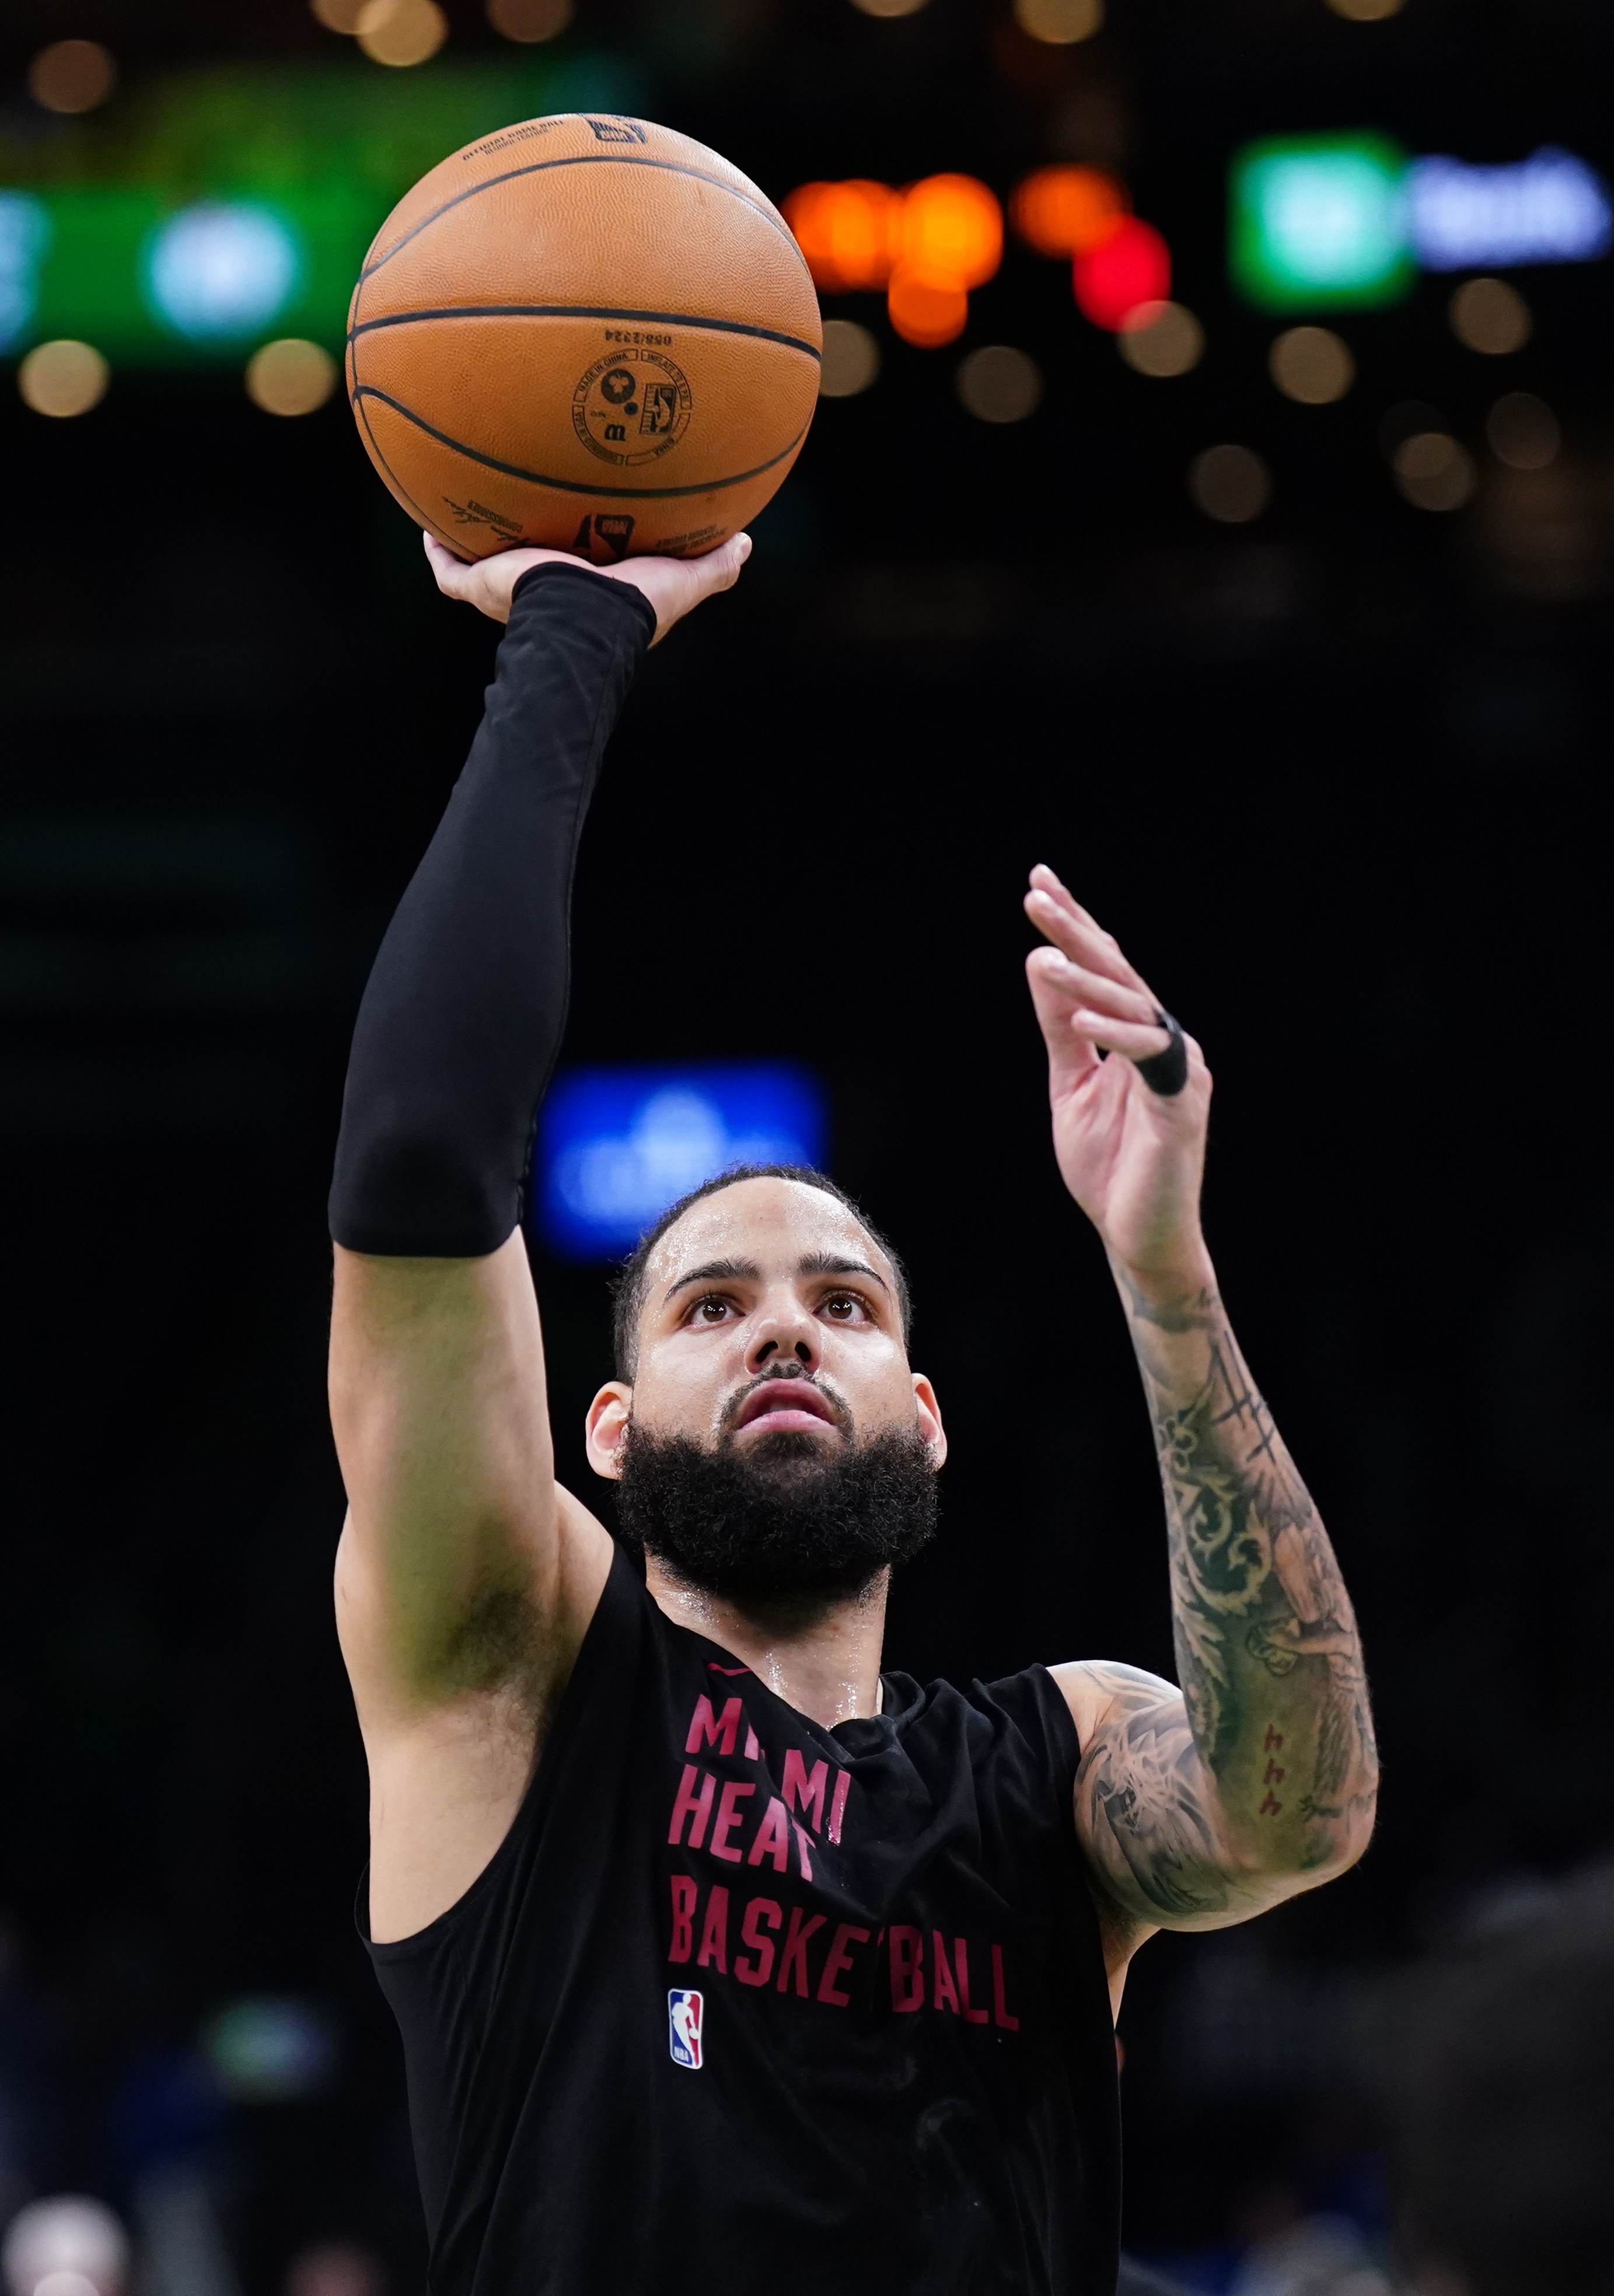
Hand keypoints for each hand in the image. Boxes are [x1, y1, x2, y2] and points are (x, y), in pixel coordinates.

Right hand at [422, 531, 751, 642]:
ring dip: (473, 542)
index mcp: (584, 599)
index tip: (583, 526)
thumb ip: (713, 566)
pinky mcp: (478, 585)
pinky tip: (428, 519)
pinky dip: (436, 546)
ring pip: (481, 568)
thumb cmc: (632, 606)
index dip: (579, 556)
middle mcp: (541, 596)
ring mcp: (505, 592)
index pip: (577, 578)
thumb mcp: (682, 582)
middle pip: (526, 569)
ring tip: (467, 504)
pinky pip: (446, 566)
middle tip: (525, 509)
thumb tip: (745, 542)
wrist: (582, 617)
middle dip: (523, 546)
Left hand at [1023, 864, 1211, 1287]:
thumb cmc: (1109, 1168)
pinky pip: (1149, 1058)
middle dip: (1077, 930)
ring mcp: (1179, 1071)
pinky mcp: (1182, 1104)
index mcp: (1140, 1037)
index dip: (1075, 923)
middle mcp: (1167, 1043)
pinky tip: (1079, 1016)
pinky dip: (1116, 1034)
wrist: (1138, 1237)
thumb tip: (1039, 963)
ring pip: (1133, 1007)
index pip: (1106, 967)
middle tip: (1037, 891)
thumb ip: (1061, 1030)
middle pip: (1120, 972)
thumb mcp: (1071, 1085)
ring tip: (1042, 955)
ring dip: (1087, 979)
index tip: (1039, 880)